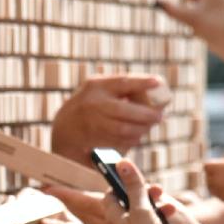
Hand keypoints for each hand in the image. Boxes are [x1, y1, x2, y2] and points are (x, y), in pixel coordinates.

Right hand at [49, 74, 167, 162]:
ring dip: (140, 130)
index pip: (122, 82)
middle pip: (125, 111)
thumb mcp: (100, 91)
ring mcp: (91, 122)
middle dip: (146, 115)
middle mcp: (92, 103)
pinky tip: (136, 138)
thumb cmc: (90, 106)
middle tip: (160, 117)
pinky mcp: (92, 140)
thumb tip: (157, 89)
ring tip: (148, 128)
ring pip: (123, 129)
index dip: (141, 82)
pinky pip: (117, 142)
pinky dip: (131, 140)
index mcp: (96, 86)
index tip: (157, 82)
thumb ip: (122, 89)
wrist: (64, 129)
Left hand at [204, 133, 223, 205]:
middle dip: (214, 173)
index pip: (206, 165)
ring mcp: (219, 192)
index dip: (214, 164)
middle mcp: (217, 180)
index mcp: (221, 167)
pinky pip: (217, 194)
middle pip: (206, 175)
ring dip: (216, 183)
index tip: (221, 165)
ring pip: (210, 186)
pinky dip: (221, 192)